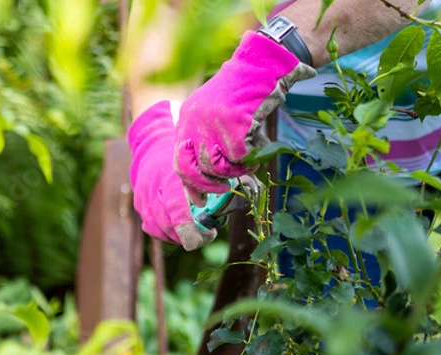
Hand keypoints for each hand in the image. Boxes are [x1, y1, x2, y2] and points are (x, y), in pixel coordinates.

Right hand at [128, 100, 215, 250]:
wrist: (152, 141)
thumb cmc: (183, 152)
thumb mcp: (198, 162)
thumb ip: (211, 180)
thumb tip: (241, 191)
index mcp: (170, 178)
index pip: (176, 212)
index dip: (190, 230)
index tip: (209, 234)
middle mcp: (153, 189)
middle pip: (166, 225)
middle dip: (188, 237)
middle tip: (206, 236)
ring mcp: (142, 196)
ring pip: (156, 228)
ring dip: (176, 238)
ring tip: (193, 236)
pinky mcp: (139, 201)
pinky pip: (148, 225)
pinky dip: (163, 234)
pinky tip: (178, 233)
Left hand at [174, 31, 315, 205]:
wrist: (261, 66)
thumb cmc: (242, 93)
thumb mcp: (214, 115)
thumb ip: (207, 141)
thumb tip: (209, 177)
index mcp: (186, 119)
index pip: (179, 161)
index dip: (189, 185)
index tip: (198, 201)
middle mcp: (194, 122)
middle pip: (195, 170)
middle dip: (210, 185)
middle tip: (225, 188)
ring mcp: (213, 124)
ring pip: (218, 167)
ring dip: (235, 169)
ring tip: (246, 159)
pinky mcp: (234, 126)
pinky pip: (240, 158)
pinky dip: (251, 159)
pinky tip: (257, 147)